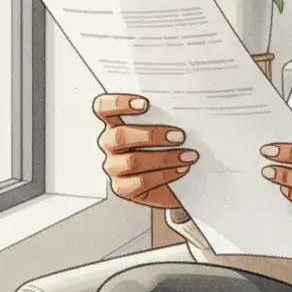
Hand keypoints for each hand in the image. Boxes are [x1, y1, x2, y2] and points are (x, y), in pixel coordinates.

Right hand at [93, 93, 198, 208]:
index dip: (119, 103)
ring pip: (132, 161)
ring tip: (189, 155)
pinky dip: (165, 174)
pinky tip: (182, 168)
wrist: (174, 179)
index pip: (103, 108)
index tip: (145, 104)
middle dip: (152, 135)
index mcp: (115, 122)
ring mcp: (114, 166)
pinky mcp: (123, 187)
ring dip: (165, 157)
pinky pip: (141, 181)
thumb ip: (167, 115)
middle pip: (119, 136)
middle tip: (179, 136)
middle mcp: (110, 143)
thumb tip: (185, 108)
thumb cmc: (169, 144)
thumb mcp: (166, 126)